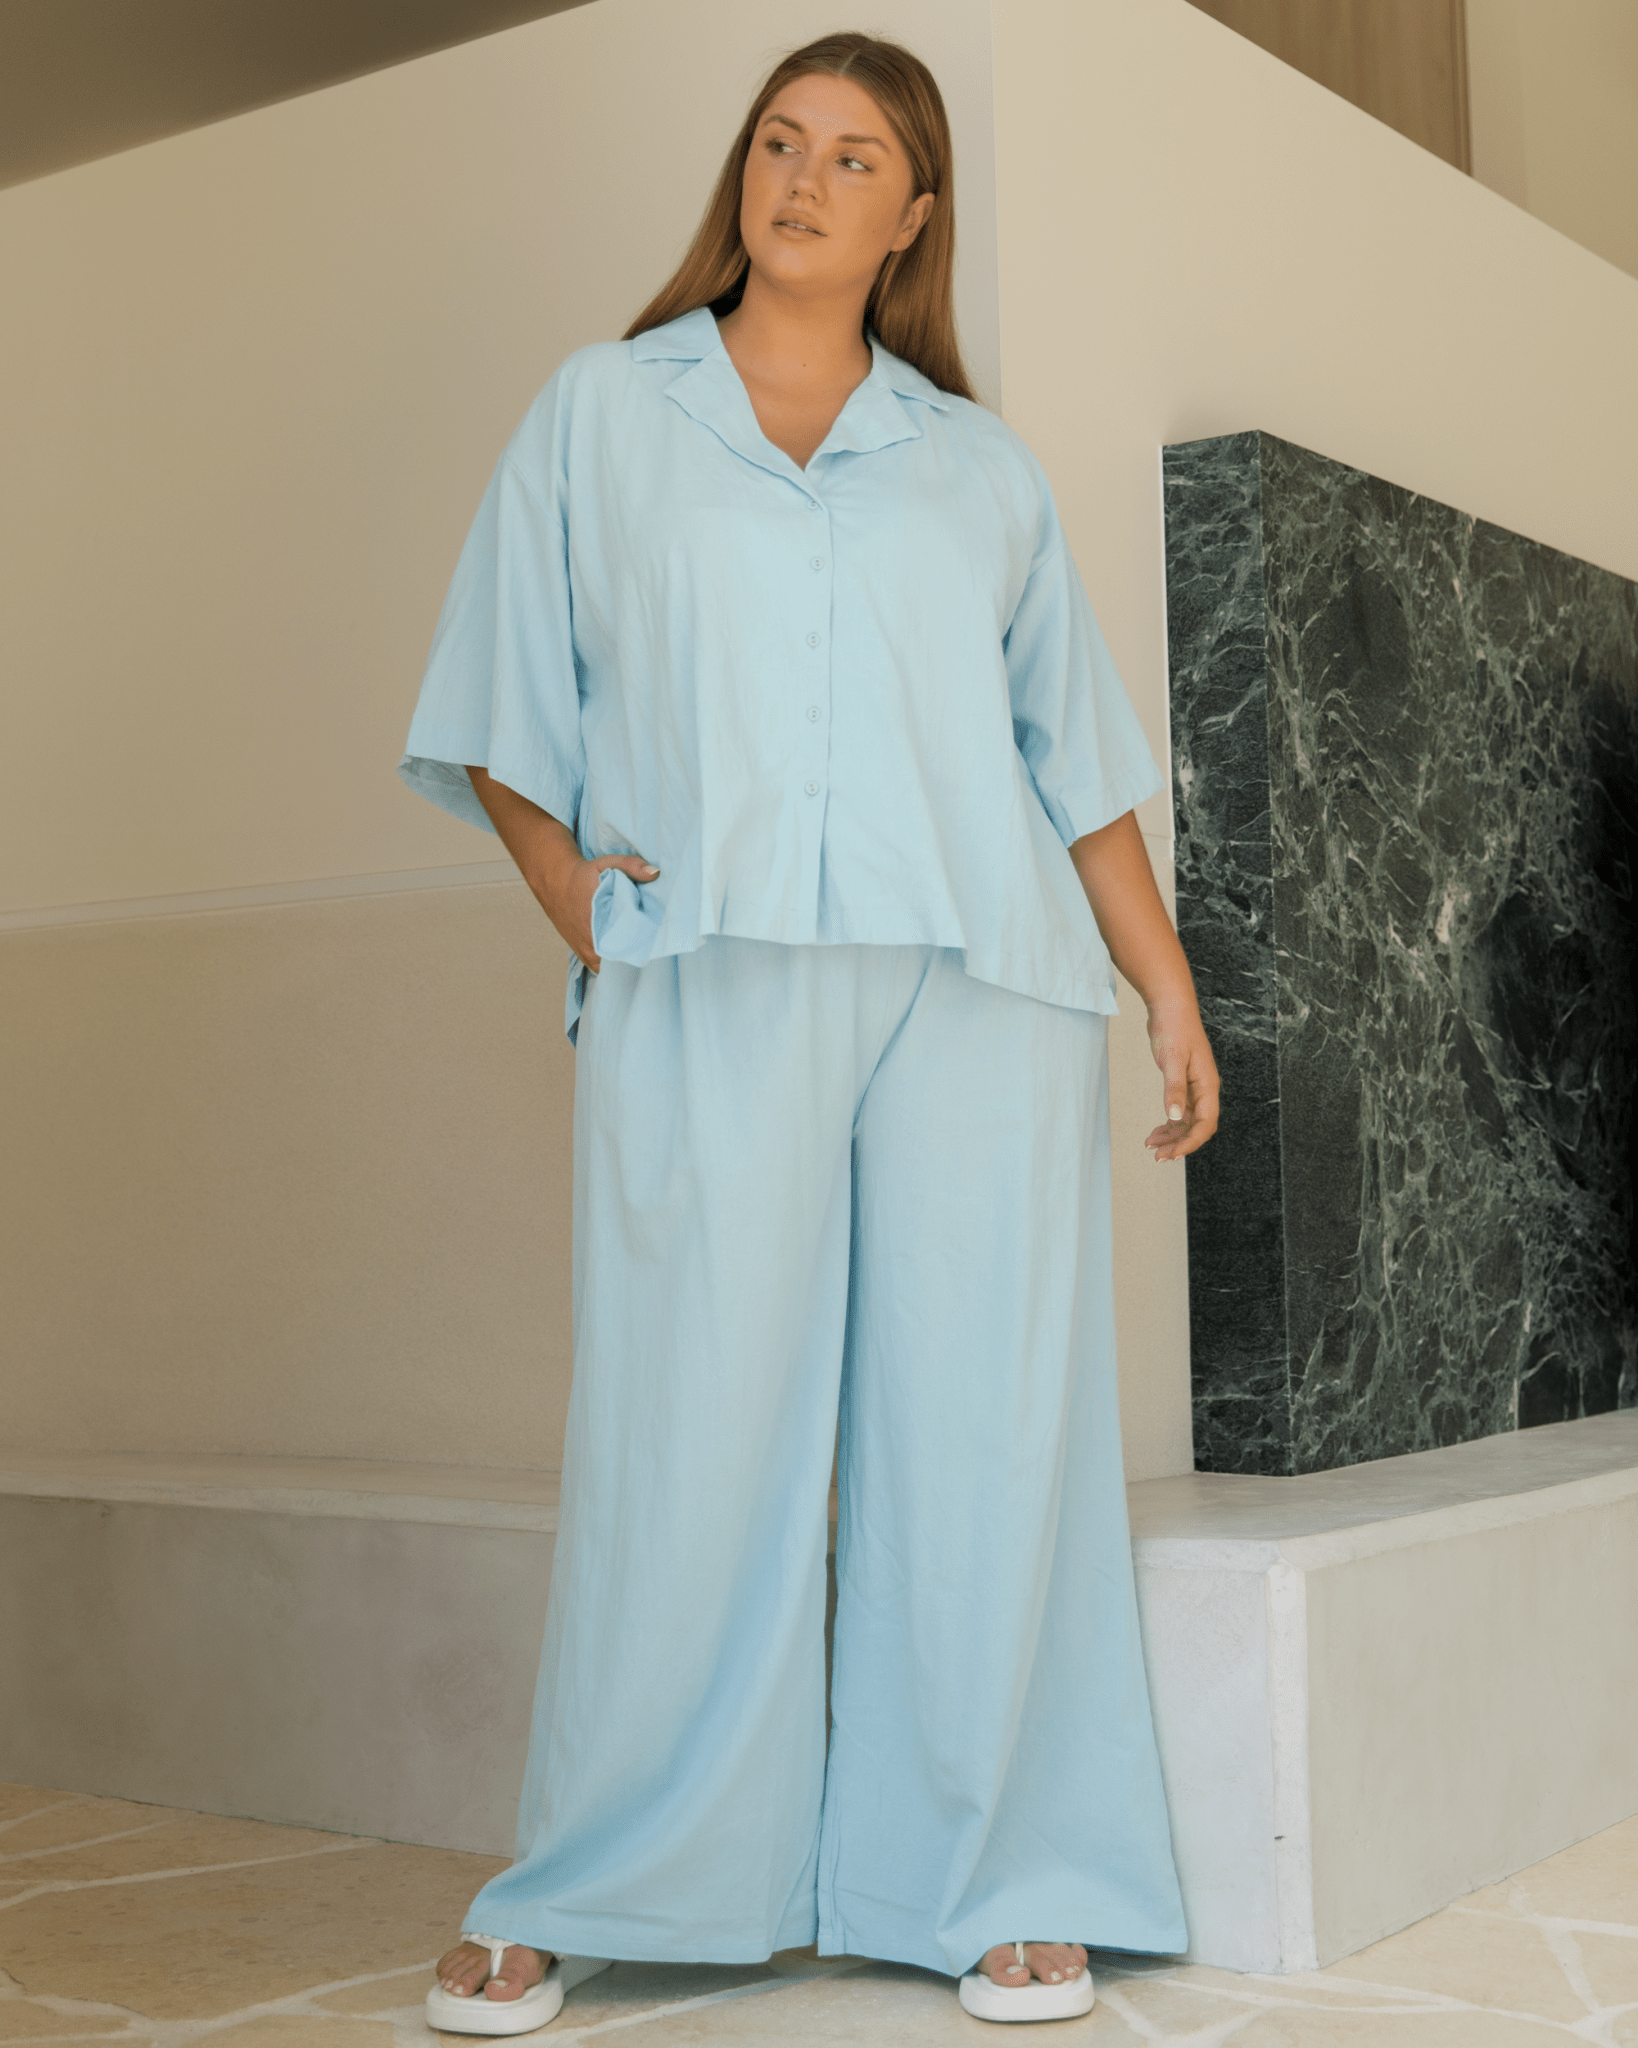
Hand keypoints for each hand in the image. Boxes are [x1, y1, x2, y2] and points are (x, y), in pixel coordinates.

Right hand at [540, 850, 658, 972]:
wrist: (554, 882)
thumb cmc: (582, 874)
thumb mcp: (606, 864)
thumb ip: (631, 866)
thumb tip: (655, 873)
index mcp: (599, 922)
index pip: (629, 945)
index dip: (644, 943)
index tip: (654, 937)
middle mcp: (591, 942)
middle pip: (622, 958)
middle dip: (636, 952)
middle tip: (648, 942)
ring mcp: (585, 950)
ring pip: (611, 966)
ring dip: (623, 959)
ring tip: (636, 947)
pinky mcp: (582, 953)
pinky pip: (600, 967)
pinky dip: (611, 963)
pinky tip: (621, 952)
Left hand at [1144, 995, 1219, 1161]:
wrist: (1170, 1006)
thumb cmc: (1174, 1028)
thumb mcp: (1172, 1059)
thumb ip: (1174, 1089)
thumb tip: (1174, 1117)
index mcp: (1207, 1085)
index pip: (1205, 1124)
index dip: (1190, 1143)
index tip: (1171, 1154)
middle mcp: (1204, 1089)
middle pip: (1197, 1127)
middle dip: (1179, 1144)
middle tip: (1157, 1156)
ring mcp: (1194, 1086)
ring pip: (1187, 1122)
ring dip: (1172, 1136)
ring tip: (1151, 1145)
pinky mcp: (1182, 1082)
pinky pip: (1179, 1111)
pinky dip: (1168, 1123)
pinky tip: (1155, 1131)